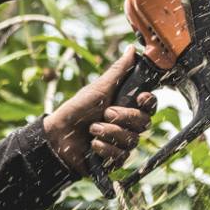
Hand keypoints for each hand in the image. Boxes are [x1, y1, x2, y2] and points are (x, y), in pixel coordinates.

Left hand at [44, 47, 155, 175]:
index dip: (149, 102)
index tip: (139, 98)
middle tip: (106, 113)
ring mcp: (123, 143)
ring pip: (132, 140)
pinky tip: (93, 144)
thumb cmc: (78, 108)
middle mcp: (129, 125)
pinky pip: (121, 156)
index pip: (151, 105)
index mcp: (129, 106)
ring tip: (92, 129)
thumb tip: (133, 49)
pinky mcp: (115, 160)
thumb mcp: (100, 87)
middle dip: (124, 117)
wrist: (58, 135)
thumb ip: (119, 70)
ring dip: (110, 133)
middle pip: (144, 123)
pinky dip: (105, 148)